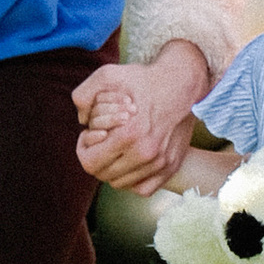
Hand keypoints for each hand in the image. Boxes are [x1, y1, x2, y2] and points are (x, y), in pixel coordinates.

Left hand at [73, 49, 205, 190]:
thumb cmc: (143, 80)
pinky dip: (132, 180)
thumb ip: (84, 95)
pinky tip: (130, 161)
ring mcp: (160, 163)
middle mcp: (146, 154)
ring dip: (113, 169)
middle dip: (96, 158)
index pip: (90, 163)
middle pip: (103, 175)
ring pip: (121, 183)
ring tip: (117, 148)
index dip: (83, 149)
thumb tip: (80, 120)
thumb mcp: (108, 75)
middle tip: (103, 140)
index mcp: (129, 135)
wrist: (182, 83)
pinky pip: (142, 189)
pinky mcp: (171, 167)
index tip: (91, 135)